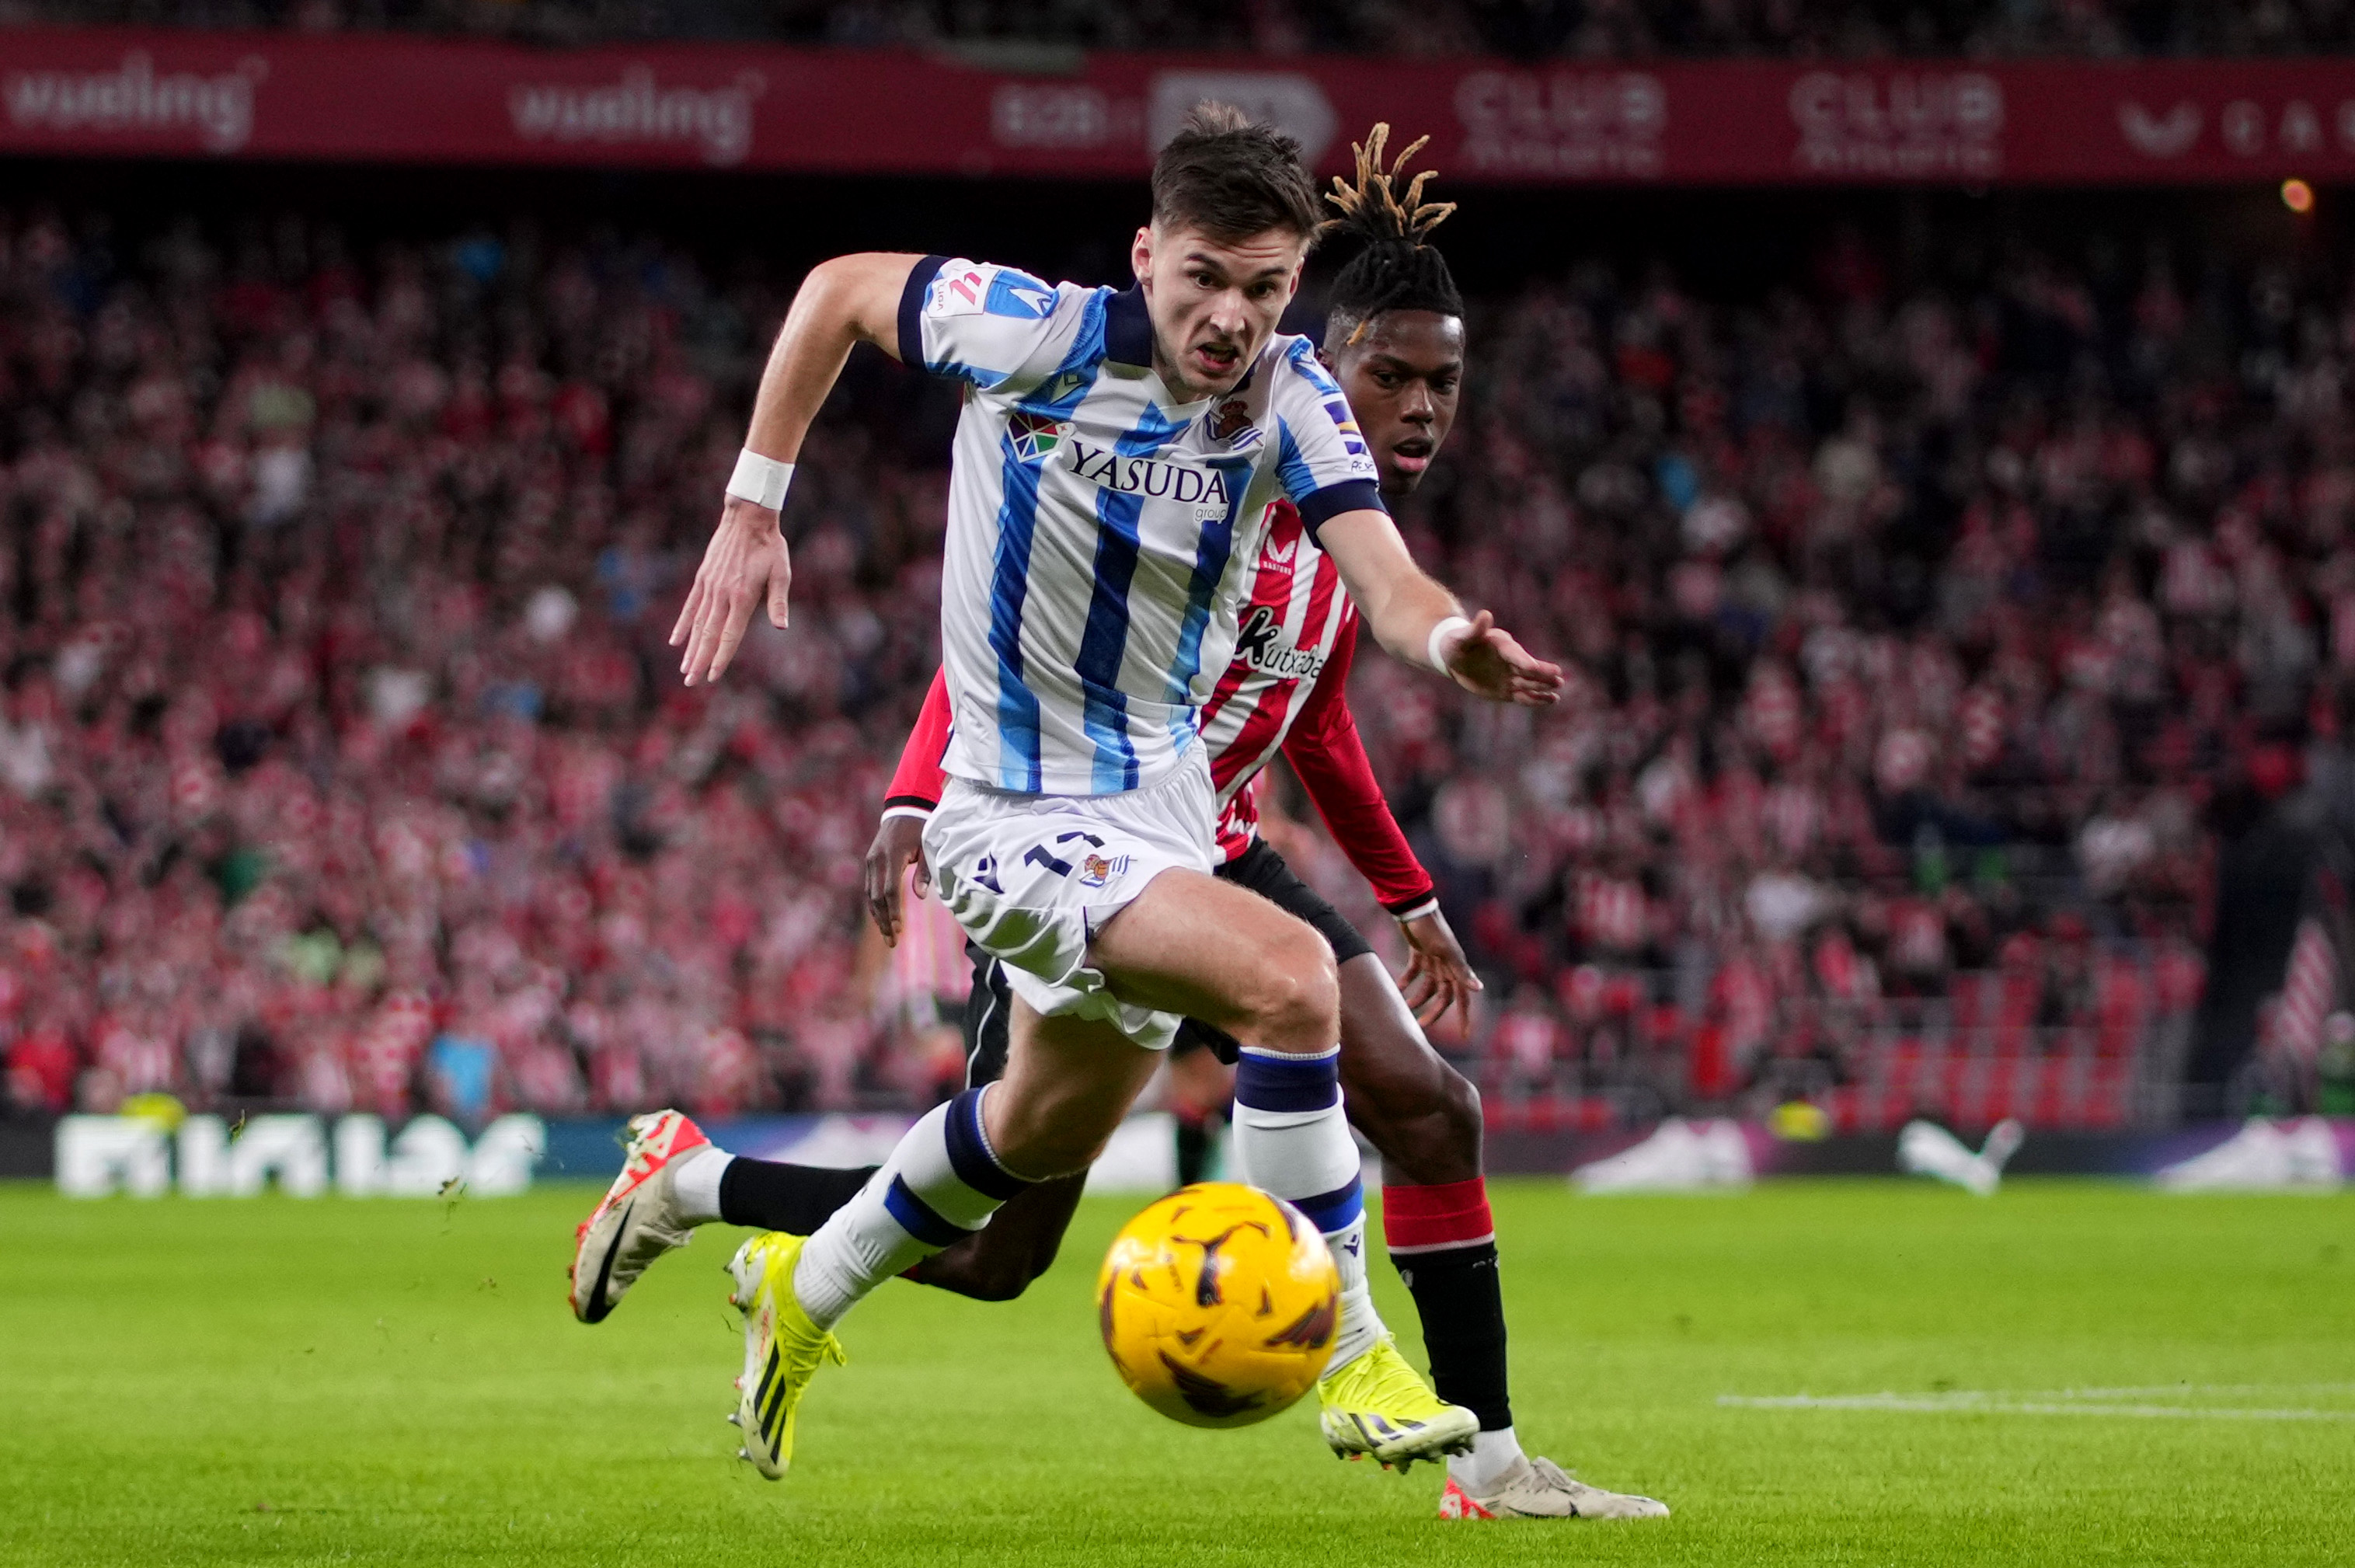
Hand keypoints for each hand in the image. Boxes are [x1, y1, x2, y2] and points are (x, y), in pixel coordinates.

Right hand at [671, 498, 791, 686]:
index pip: (730, 635)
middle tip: (692, 682)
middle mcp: (723, 594)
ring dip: (691, 648)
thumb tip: (783, 627)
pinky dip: (683, 624)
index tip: (713, 676)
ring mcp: (710, 586)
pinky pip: (691, 606)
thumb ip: (779, 602)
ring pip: (698, 624)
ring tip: (684, 669)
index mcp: (743, 597)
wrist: (747, 518)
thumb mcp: (781, 573)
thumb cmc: (769, 547)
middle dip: (700, 661)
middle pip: (709, 635)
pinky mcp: (703, 578)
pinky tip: (675, 641)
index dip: (721, 657)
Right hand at [862, 813, 931, 946]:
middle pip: (877, 897)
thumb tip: (920, 896)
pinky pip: (870, 888)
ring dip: (878, 916)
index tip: (899, 929)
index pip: (890, 891)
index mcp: (891, 857)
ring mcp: (871, 861)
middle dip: (884, 921)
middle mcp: (876, 860)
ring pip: (870, 895)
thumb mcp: (926, 848)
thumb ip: (924, 872)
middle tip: (892, 942)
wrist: (904, 808)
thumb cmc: (920, 828)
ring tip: (887, 936)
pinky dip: (875, 905)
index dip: (894, 912)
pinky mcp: (870, 862)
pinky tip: (881, 918)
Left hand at [1397, 905, 1480, 1027]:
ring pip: (1427, 987)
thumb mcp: (1446, 951)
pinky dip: (1406, 982)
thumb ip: (1461, 971)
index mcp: (1456, 968)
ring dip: (1417, 999)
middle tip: (1419, 1027)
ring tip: (1404, 1007)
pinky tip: (1397, 989)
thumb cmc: (1432, 929)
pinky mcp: (1419, 954)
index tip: (1465, 1036)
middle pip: (1442, 997)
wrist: (1414, 908)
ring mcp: (1433, 960)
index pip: (1462, 998)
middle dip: (1433, 1012)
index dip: (1464, 1017)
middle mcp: (1447, 967)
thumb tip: (1480, 989)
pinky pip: (1413, 973)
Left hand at [1439, 610, 1562, 706]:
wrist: (1455, 657)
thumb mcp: (1462, 637)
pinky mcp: (1507, 690)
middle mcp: (1510, 661)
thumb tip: (1485, 614)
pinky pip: (1523, 696)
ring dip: (1543, 686)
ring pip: (1529, 683)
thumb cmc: (1457, 643)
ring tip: (1558, 688)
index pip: (1514, 654)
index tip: (1532, 667)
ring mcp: (1510, 676)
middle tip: (1557, 676)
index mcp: (1502, 646)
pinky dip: (1536, 699)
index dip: (1522, 660)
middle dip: (1541, 673)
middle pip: (1528, 668)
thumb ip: (1475, 629)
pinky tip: (1551, 700)